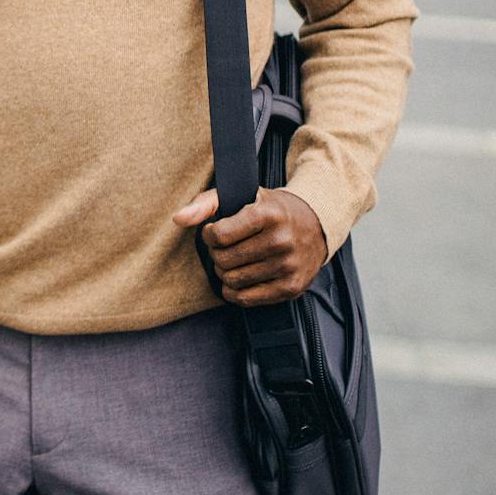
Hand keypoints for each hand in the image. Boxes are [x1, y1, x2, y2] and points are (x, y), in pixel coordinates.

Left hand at [173, 186, 327, 306]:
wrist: (316, 224)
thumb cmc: (271, 210)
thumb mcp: (243, 196)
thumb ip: (206, 203)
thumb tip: (178, 218)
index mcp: (268, 214)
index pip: (219, 235)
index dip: (209, 235)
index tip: (215, 232)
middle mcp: (281, 240)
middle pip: (224, 260)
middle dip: (217, 254)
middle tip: (226, 247)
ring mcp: (288, 266)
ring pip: (232, 280)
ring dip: (225, 272)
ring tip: (235, 260)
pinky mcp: (291, 288)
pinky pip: (246, 299)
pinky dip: (234, 291)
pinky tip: (240, 277)